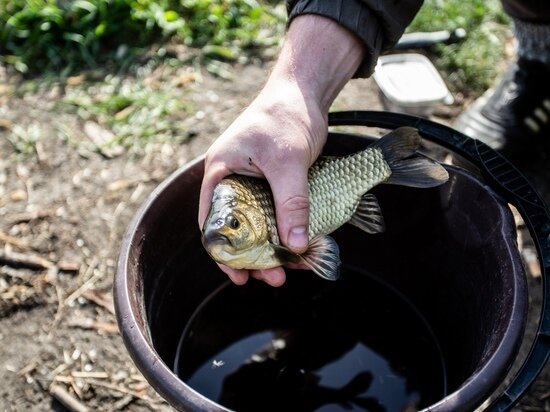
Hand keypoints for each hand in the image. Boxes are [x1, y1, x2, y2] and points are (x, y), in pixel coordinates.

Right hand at [199, 79, 326, 285]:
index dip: (223, 252)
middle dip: (253, 256)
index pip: (212, 222)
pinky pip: (272, 212)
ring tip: (287, 269)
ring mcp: (250, 181)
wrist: (304, 91)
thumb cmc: (286, 116)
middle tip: (272, 277)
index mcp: (220, 172)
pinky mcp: (270, 181)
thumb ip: (291, 202)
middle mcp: (231, 179)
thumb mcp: (288, 163)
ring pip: (256, 223)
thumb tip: (296, 245)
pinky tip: (297, 246)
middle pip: (235, 228)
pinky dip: (282, 230)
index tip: (239, 275)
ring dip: (270, 247)